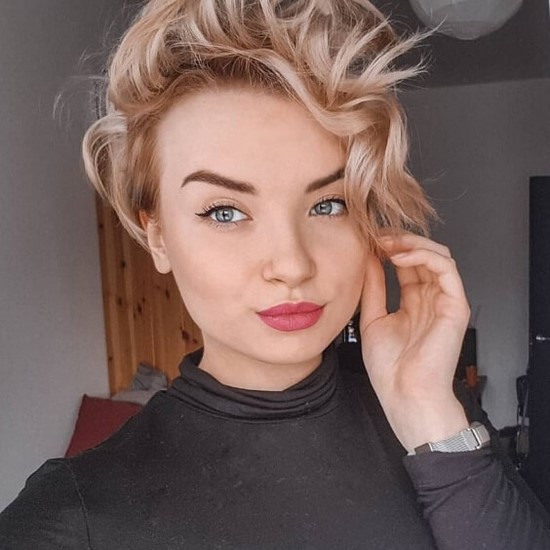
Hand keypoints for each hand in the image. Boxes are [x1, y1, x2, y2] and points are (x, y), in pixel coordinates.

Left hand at [359, 233, 469, 452]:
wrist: (404, 395)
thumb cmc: (390, 368)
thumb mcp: (372, 318)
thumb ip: (373, 288)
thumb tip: (366, 259)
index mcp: (413, 302)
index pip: (406, 264)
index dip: (388, 248)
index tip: (367, 239)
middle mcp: (430, 299)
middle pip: (422, 256)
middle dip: (399, 241)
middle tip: (376, 235)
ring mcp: (444, 301)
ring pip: (437, 256)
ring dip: (411, 243)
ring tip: (386, 242)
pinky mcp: (456, 305)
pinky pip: (447, 269)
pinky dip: (424, 256)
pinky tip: (399, 257)